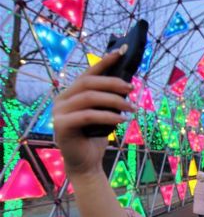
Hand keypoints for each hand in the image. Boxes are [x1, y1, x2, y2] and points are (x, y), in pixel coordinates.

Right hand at [53, 49, 135, 177]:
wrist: (85, 163)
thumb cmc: (95, 137)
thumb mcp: (103, 114)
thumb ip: (107, 99)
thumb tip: (127, 82)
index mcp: (70, 94)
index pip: (88, 73)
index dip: (104, 62)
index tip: (121, 53)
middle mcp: (61, 99)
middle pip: (88, 83)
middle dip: (112, 83)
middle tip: (131, 88)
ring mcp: (59, 112)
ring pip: (89, 98)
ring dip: (114, 101)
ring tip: (131, 107)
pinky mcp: (61, 125)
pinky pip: (88, 115)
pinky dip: (107, 116)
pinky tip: (121, 120)